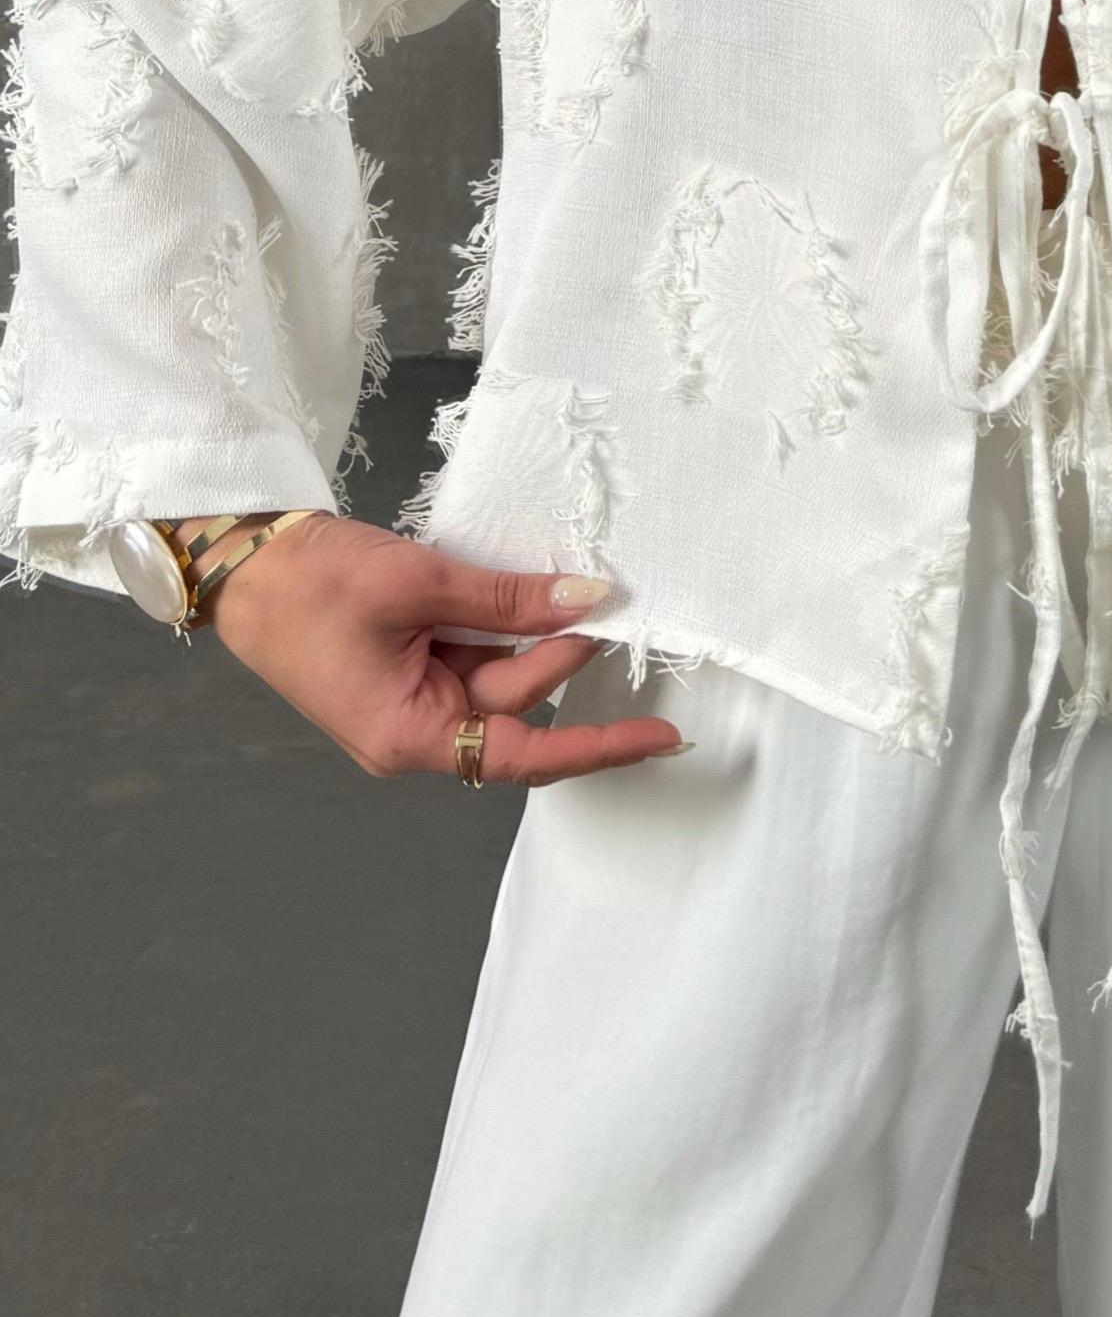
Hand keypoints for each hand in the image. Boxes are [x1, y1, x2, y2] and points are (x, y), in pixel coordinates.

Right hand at [205, 512, 687, 784]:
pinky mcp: (409, 666)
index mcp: (409, 736)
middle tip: (610, 602)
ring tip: (576, 589)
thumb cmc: (311, 585)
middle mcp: (415, 730)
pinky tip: (535, 595)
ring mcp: (411, 698)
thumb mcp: (419, 584)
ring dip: (535, 634)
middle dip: (561, 655)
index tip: (661, 738)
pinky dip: (505, 624)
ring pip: (499, 673)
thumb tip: (587, 602)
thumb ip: (507, 598)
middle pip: (514, 703)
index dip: (598, 748)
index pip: (524, 756)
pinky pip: (474, 653)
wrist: (244, 560)